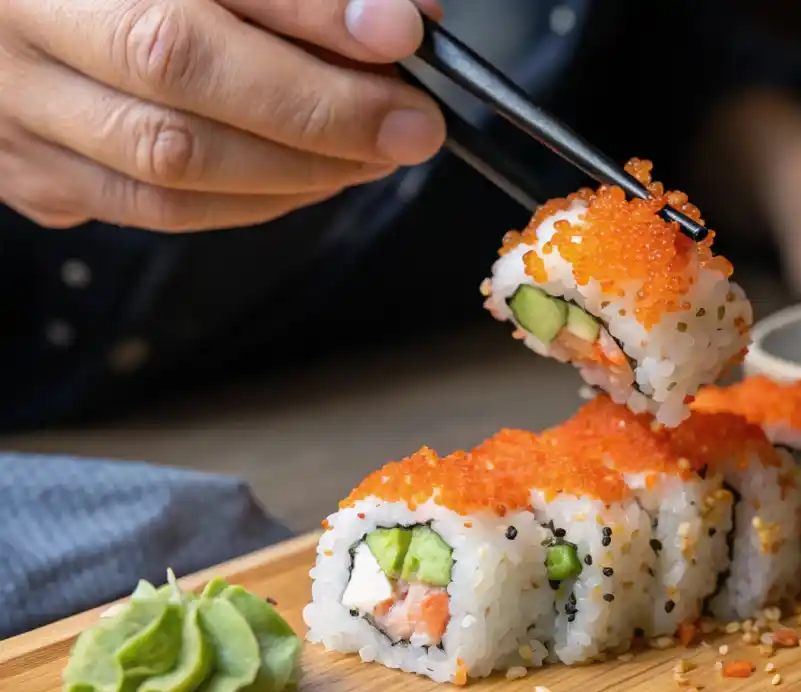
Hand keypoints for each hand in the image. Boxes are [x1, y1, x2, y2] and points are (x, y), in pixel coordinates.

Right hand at [0, 0, 445, 231]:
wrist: (16, 12)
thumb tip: (397, 17)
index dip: (311, 13)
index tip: (401, 32)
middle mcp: (20, 28)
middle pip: (180, 79)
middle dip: (321, 110)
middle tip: (410, 122)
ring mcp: (16, 112)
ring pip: (171, 168)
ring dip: (298, 169)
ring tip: (374, 150)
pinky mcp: (32, 176)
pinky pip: (156, 212)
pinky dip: (252, 200)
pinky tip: (310, 176)